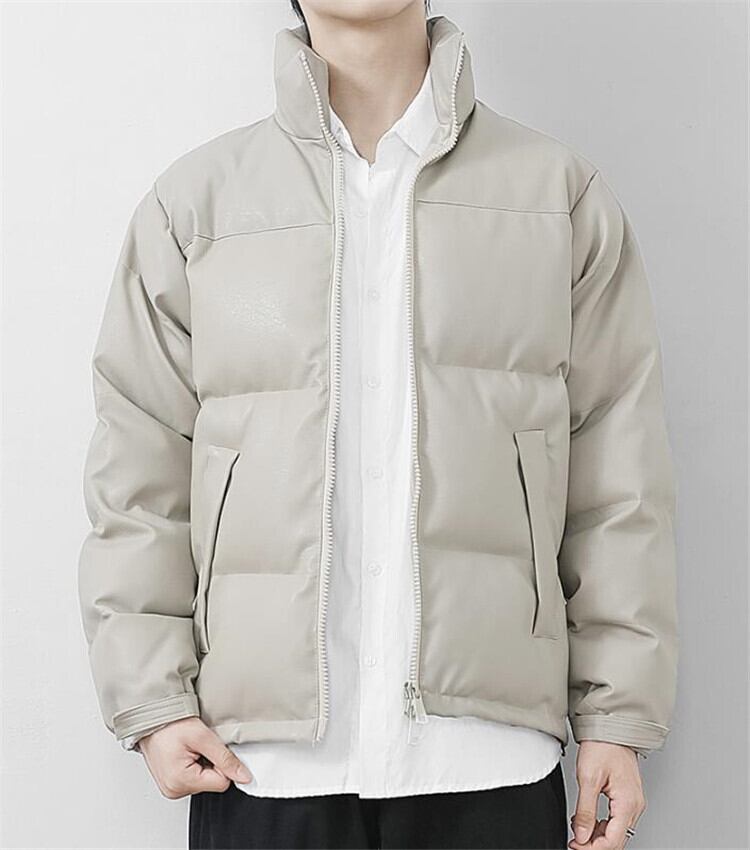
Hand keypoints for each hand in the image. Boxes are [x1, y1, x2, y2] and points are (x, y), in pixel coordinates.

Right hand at [138, 717, 252, 798]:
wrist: (152, 717)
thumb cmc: (170, 724)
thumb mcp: (203, 737)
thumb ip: (225, 758)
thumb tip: (243, 776)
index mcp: (180, 782)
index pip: (221, 783)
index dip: (222, 763)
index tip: (212, 748)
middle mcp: (174, 790)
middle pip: (212, 782)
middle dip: (211, 762)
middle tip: (199, 746)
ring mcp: (171, 788)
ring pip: (204, 780)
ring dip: (203, 762)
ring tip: (191, 747)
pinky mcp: (171, 783)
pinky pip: (194, 778)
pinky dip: (195, 764)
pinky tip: (186, 752)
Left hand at [569, 741, 645, 849]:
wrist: (611, 727)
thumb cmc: (603, 746)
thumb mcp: (588, 778)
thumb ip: (585, 810)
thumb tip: (581, 836)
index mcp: (628, 803)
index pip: (613, 841)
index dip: (592, 848)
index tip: (575, 845)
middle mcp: (634, 806)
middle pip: (616, 840)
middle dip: (594, 845)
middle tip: (574, 841)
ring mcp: (633, 802)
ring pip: (617, 832)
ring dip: (597, 836)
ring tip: (578, 829)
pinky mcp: (627, 797)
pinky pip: (617, 820)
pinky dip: (601, 825)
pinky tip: (587, 819)